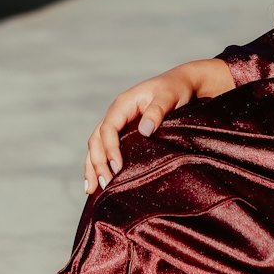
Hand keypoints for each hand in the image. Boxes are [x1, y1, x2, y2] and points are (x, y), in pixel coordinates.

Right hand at [83, 57, 233, 192]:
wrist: (182, 83)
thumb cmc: (176, 89)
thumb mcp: (169, 97)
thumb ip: (157, 111)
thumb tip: (144, 130)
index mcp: (123, 103)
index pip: (108, 128)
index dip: (110, 149)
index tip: (117, 168)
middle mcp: (116, 113)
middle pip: (97, 139)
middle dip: (97, 162)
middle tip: (105, 185)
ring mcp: (118, 122)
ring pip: (96, 145)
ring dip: (92, 166)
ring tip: (91, 190)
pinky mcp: (122, 131)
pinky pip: (104, 147)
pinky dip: (97, 163)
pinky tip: (96, 180)